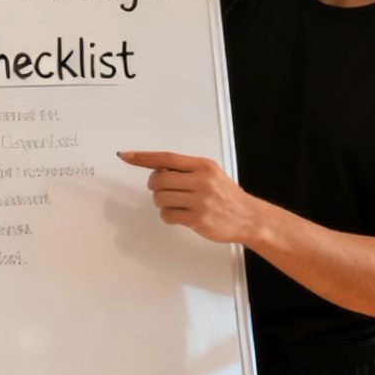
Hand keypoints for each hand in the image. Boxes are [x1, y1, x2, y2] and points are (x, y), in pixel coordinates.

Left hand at [117, 151, 259, 244]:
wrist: (248, 217)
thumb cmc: (227, 196)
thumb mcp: (211, 174)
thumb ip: (186, 170)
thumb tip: (156, 169)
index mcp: (203, 166)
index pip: (167, 158)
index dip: (143, 157)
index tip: (126, 155)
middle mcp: (202, 181)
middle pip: (158, 180)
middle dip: (155, 187)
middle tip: (164, 191)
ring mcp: (200, 201)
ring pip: (160, 199)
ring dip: (162, 203)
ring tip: (177, 204)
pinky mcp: (197, 219)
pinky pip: (167, 216)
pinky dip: (169, 216)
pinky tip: (181, 215)